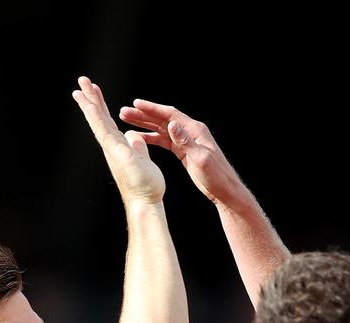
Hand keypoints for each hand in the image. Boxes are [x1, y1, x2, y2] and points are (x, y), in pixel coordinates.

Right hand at [73, 77, 164, 204]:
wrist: (146, 204)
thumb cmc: (146, 187)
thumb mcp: (143, 159)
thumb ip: (138, 146)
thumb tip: (134, 136)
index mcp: (120, 146)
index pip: (109, 121)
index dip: (101, 106)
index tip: (94, 91)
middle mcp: (113, 147)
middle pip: (101, 118)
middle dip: (91, 99)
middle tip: (81, 81)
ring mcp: (113, 150)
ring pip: (99, 122)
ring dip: (90, 104)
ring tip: (79, 88)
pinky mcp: (118, 153)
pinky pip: (106, 132)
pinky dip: (97, 118)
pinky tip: (90, 106)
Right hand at [119, 99, 246, 208]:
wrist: (225, 191)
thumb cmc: (217, 176)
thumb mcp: (201, 159)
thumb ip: (186, 142)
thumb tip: (172, 124)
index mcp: (195, 130)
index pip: (170, 114)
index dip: (152, 109)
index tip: (136, 104)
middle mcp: (190, 132)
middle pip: (163, 119)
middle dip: (143, 115)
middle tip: (124, 112)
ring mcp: (186, 141)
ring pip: (161, 129)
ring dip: (145, 125)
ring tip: (127, 121)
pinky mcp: (184, 152)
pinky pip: (165, 141)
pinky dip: (152, 138)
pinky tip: (140, 139)